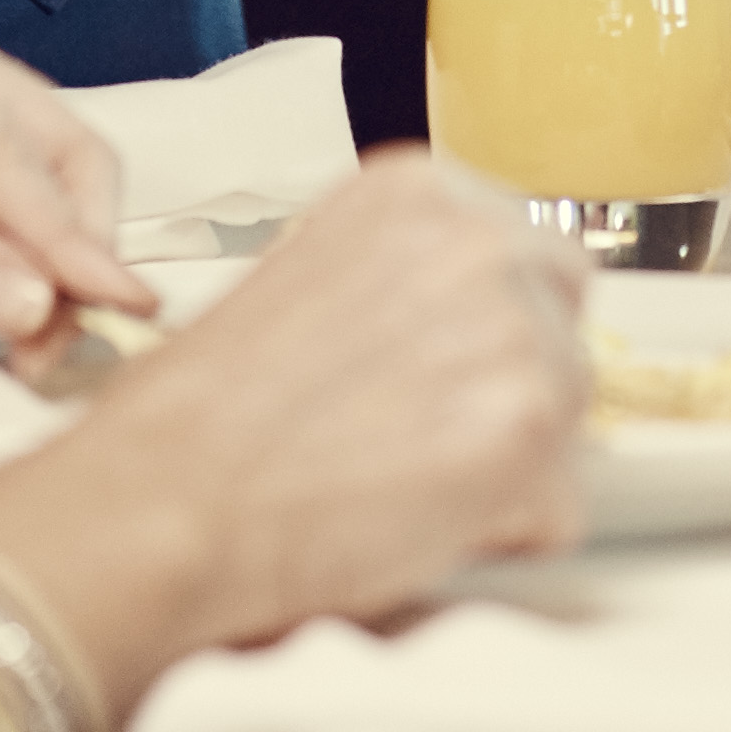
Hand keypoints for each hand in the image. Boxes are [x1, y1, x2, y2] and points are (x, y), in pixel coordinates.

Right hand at [0, 152, 588, 682]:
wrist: (161, 501)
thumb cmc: (202, 418)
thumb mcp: (304, 280)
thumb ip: (398, 282)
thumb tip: (459, 330)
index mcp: (419, 193)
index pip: (526, 255)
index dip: (489, 331)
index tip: (444, 374)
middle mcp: (477, 242)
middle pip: (563, 327)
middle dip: (513, 389)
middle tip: (423, 443)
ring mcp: (511, 332)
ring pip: (569, 419)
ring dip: (507, 468)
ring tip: (399, 487)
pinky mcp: (526, 432)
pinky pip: (558, 507)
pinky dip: (502, 538)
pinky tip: (415, 528)